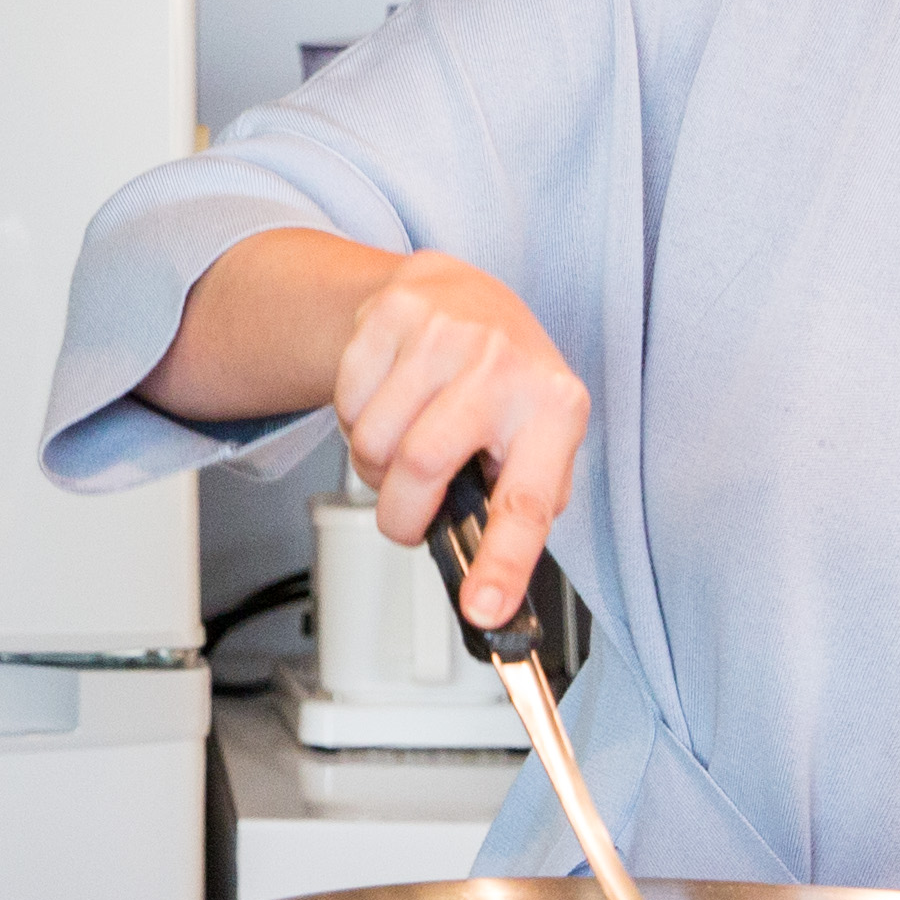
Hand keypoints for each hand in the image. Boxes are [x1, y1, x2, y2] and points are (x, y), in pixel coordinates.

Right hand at [323, 254, 591, 635]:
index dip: (502, 562)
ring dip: (374, 466)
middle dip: (399, 513)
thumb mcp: (534, 436)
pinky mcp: (393, 313)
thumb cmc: (501, 380)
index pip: (526, 503)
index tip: (482, 609)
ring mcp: (446, 333)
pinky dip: (353, 420)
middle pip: (422, 466)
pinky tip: (385, 401)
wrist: (461, 290)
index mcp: (554, 410)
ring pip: (373, 439)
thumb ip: (515, 502)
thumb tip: (487, 583)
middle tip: (405, 517)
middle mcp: (504, 366)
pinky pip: (345, 400)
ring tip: (401, 446)